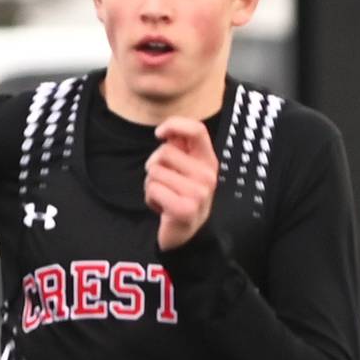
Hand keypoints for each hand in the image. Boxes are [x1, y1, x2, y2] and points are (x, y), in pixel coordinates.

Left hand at [144, 116, 217, 251]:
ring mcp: (198, 193)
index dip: (174, 124)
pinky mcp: (184, 208)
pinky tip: (161, 208)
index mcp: (209, 161)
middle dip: (155, 166)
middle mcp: (207, 176)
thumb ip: (179, 149)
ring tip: (164, 196)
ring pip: (155, 171)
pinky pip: (153, 189)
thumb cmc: (181, 197)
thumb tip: (167, 132)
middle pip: (164, 152)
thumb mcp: (185, 170)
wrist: (185, 234)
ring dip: (151, 184)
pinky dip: (150, 198)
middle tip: (164, 182)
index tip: (159, 134)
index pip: (197, 129)